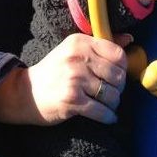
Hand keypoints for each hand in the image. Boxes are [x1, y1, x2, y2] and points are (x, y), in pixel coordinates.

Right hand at [0, 33, 130, 126]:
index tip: (117, 75)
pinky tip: (106, 117)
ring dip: (113, 104)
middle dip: (119, 88)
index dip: (123, 67)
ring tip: (105, 104)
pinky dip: (108, 117)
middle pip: (118, 76)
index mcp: (80, 42)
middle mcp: (78, 58)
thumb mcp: (74, 50)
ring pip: (112, 95)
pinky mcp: (72, 99)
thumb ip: (101, 45)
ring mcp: (75, 78)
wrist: (26, 93)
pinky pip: (102, 111)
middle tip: (111, 92)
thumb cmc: (54, 71)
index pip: (118, 54)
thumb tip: (130, 39)